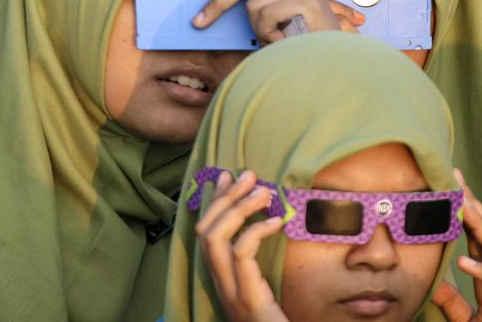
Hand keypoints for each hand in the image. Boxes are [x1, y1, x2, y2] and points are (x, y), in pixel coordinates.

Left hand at [193, 0, 363, 43]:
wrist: (334, 61)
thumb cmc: (300, 41)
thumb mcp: (274, 16)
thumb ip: (254, 0)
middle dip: (218, 4)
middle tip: (200, 21)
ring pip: (253, 7)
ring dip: (259, 30)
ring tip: (279, 38)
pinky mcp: (306, 1)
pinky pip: (266, 18)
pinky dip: (270, 36)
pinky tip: (287, 41)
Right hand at [195, 170, 289, 321]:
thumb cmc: (275, 321)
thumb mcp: (264, 286)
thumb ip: (259, 261)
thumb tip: (270, 221)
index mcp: (222, 278)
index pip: (206, 232)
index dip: (212, 201)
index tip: (224, 175)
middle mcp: (219, 283)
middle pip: (205, 231)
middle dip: (224, 197)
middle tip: (248, 174)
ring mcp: (230, 291)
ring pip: (215, 238)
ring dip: (238, 208)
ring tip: (263, 190)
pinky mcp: (247, 298)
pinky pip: (241, 254)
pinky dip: (256, 230)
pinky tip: (276, 221)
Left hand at [432, 169, 481, 321]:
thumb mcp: (466, 316)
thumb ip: (451, 300)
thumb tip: (431, 283)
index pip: (477, 231)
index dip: (465, 207)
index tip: (450, 182)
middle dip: (472, 203)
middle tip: (455, 177)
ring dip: (481, 226)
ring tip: (463, 207)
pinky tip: (464, 262)